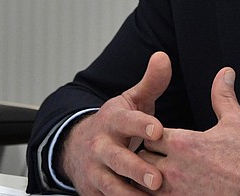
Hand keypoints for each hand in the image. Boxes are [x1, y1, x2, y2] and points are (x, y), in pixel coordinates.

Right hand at [60, 52, 170, 194]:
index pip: (127, 122)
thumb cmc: (114, 124)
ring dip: (130, 194)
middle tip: (157, 178)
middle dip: (137, 169)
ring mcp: (96, 171)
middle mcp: (101, 146)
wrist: (75, 146)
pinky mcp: (93, 191)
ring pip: (111, 186)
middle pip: (118, 160)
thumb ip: (151, 83)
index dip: (142, 126)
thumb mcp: (130, 101)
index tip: (158, 130)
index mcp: (113, 121)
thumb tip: (163, 57)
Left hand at [138, 67, 239, 194]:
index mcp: (182, 143)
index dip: (153, 135)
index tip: (161, 138)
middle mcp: (174, 168)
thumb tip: (225, 74)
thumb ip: (223, 96)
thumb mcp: (236, 121)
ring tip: (160, 177)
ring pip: (145, 184)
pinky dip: (159, 195)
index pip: (149, 135)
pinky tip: (170, 191)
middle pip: (142, 159)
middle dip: (147, 157)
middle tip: (158, 157)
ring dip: (150, 179)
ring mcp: (176, 191)